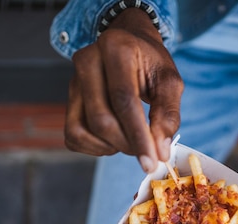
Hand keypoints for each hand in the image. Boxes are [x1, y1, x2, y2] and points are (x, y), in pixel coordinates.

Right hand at [65, 8, 183, 172]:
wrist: (129, 46)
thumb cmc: (150, 64)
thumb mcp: (169, 82)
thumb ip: (168, 114)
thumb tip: (160, 152)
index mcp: (115, 49)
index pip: (123, 100)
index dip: (138, 136)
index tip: (151, 163)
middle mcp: (87, 62)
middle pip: (101, 120)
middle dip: (127, 145)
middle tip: (148, 151)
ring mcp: (72, 82)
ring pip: (83, 131)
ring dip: (110, 147)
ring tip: (131, 139)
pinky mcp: (68, 100)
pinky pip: (73, 136)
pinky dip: (95, 147)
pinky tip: (113, 139)